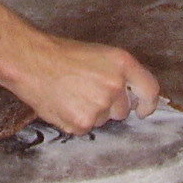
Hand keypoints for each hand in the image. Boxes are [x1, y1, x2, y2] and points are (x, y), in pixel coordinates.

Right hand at [7, 35, 160, 135]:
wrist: (31, 62)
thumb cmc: (61, 55)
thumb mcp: (99, 54)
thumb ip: (119, 73)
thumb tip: (133, 95)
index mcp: (122, 63)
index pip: (150, 89)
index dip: (148, 102)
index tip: (143, 108)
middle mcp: (114, 85)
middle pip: (123, 109)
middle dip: (110, 105)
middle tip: (86, 89)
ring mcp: (98, 106)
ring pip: (103, 119)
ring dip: (91, 112)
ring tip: (71, 93)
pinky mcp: (82, 123)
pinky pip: (86, 128)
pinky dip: (75, 120)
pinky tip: (63, 103)